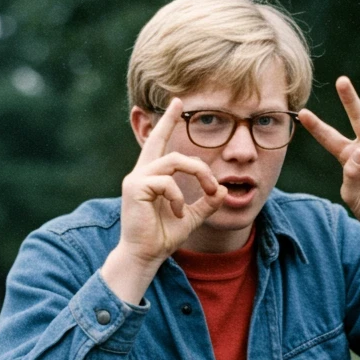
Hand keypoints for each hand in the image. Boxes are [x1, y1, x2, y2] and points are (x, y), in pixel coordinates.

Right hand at [100, 98, 227, 302]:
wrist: (146, 256)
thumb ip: (206, 203)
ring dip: (198, 174)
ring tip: (208, 192)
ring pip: (173, 161)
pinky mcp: (135, 188)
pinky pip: (166, 182)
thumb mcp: (192, 218)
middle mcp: (141, 173)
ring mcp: (136, 179)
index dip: (168, 123)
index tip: (178, 103)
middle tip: (183, 107)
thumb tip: (224, 190)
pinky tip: (178, 213)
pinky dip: (178, 197)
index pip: (160, 144)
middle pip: (159, 140)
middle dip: (169, 121)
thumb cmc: (163, 237)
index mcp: (152, 177)